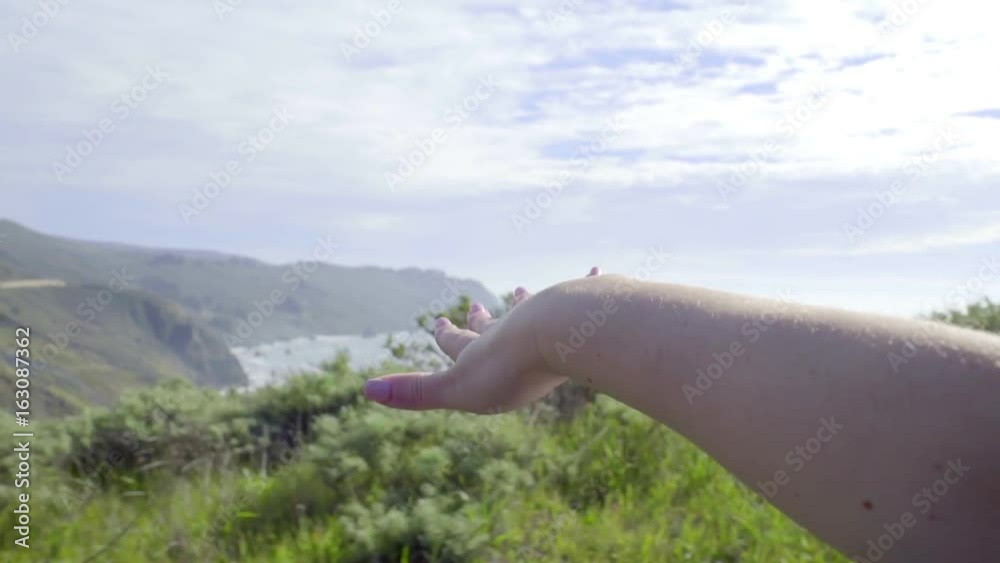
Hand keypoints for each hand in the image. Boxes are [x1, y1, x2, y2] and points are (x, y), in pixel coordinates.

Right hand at [362, 267, 601, 412]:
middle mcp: (512, 330)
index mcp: (483, 350)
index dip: (447, 336)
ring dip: (524, 302)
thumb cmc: (512, 367)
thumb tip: (365, 388)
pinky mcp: (582, 309)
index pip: (458, 344)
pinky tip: (598, 269)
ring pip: (533, 308)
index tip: (439, 321)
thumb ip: (417, 392)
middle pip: (493, 324)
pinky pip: (589, 292)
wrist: (562, 332)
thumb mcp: (459, 388)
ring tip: (521, 289)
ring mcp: (546, 318)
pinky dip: (592, 281)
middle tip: (475, 304)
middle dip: (481, 318)